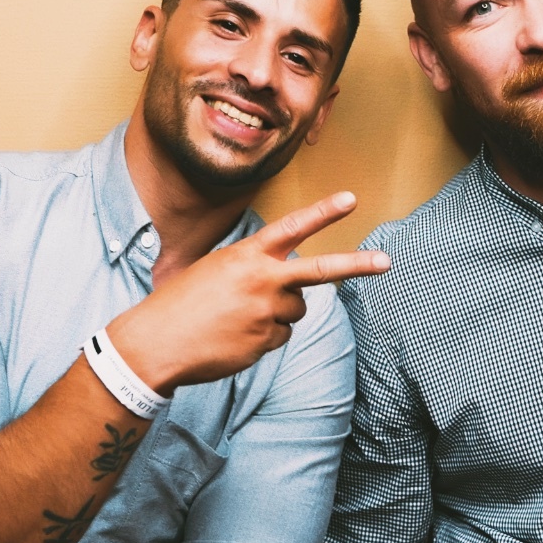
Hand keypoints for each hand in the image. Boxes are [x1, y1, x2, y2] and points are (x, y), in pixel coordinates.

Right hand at [106, 191, 389, 392]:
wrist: (156, 342)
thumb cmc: (183, 302)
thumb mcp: (216, 269)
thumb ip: (255, 269)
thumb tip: (290, 288)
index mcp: (247, 255)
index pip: (292, 227)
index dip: (323, 212)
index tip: (351, 199)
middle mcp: (263, 280)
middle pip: (320, 271)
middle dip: (357, 264)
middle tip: (386, 261)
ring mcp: (267, 313)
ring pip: (296, 310)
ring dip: (278, 312)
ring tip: (240, 317)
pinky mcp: (266, 342)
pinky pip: (281, 336)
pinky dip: (265, 337)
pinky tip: (235, 336)